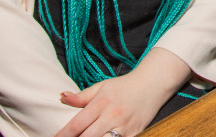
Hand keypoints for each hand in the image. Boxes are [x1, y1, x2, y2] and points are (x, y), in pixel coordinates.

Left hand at [55, 49, 190, 136]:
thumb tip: (62, 97)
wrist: (153, 83)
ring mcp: (125, 126)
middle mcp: (112, 115)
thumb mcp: (102, 87)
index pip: (77, 124)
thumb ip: (81, 96)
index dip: (63, 135)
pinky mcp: (135, 133)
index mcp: (101, 103)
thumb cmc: (124, 86)